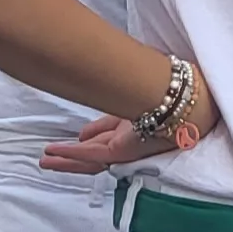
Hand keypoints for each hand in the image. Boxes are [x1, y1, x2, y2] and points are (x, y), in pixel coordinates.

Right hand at [41, 75, 224, 174]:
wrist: (185, 97)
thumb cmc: (174, 87)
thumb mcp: (144, 82)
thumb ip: (128, 81)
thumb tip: (113, 69)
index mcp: (141, 120)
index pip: (113, 130)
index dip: (97, 131)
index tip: (82, 133)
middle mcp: (133, 136)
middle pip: (98, 148)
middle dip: (76, 152)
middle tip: (53, 155)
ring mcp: (127, 146)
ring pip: (90, 158)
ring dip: (67, 159)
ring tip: (46, 161)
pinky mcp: (122, 151)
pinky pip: (91, 155)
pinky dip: (71, 155)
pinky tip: (52, 155)